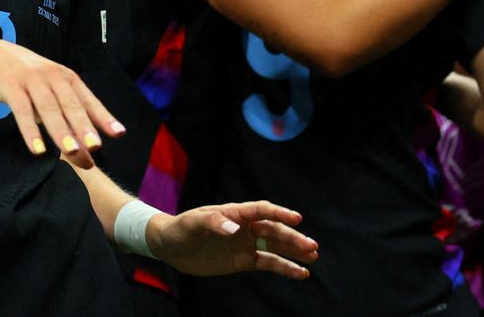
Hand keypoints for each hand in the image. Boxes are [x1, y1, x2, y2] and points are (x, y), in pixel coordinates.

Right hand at [0, 39, 122, 168]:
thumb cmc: (27, 78)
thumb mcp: (50, 90)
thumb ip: (66, 116)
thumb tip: (87, 150)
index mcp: (66, 77)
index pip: (88, 100)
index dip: (103, 116)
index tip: (119, 134)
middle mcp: (52, 76)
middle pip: (71, 105)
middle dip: (84, 126)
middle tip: (96, 147)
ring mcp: (31, 80)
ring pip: (49, 108)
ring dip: (60, 131)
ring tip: (72, 151)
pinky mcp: (11, 86)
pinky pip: (22, 111)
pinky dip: (30, 131)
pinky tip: (37, 149)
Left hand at [147, 201, 317, 278]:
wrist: (170, 247)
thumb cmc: (180, 228)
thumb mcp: (193, 223)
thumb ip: (214, 223)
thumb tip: (235, 229)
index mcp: (234, 213)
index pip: (261, 210)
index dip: (279, 213)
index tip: (296, 219)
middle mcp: (244, 227)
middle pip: (273, 231)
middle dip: (293, 238)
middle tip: (312, 246)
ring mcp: (245, 244)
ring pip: (275, 247)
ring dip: (294, 251)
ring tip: (313, 256)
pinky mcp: (243, 261)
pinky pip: (268, 264)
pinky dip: (284, 268)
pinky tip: (300, 273)